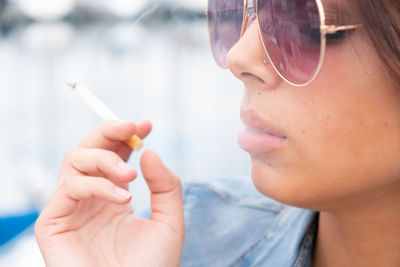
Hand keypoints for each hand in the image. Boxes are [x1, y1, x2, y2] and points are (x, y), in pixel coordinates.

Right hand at [35, 120, 183, 266]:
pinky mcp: (53, 223)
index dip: (125, 134)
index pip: (113, 154)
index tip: (146, 124)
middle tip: (131, 127)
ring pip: (74, 159)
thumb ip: (166, 185)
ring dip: (105, 159)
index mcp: (113, 196)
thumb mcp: (170, 220)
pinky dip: (97, 185)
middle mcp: (90, 198)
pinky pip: (69, 187)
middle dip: (109, 132)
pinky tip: (123, 198)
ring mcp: (71, 209)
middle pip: (88, 148)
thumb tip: (149, 151)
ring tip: (131, 178)